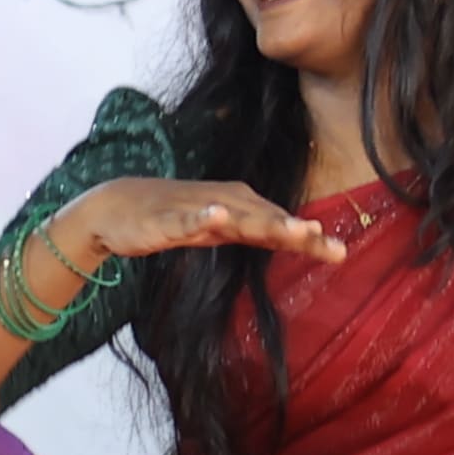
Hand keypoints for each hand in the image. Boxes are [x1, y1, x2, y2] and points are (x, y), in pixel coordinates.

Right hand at [53, 176, 348, 276]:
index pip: (279, 223)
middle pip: (266, 219)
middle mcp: (223, 201)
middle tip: (327, 242)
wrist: (114, 208)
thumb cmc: (170, 217)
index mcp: (238, 205)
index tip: (340, 253)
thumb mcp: (218, 229)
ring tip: (294, 230)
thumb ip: (253, 232)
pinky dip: (204, 217)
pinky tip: (218, 217)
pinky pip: (188, 219)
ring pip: (237, 217)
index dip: (309, 238)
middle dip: (296, 231)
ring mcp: (196, 207)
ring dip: (266, 222)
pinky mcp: (167, 217)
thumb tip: (294, 237)